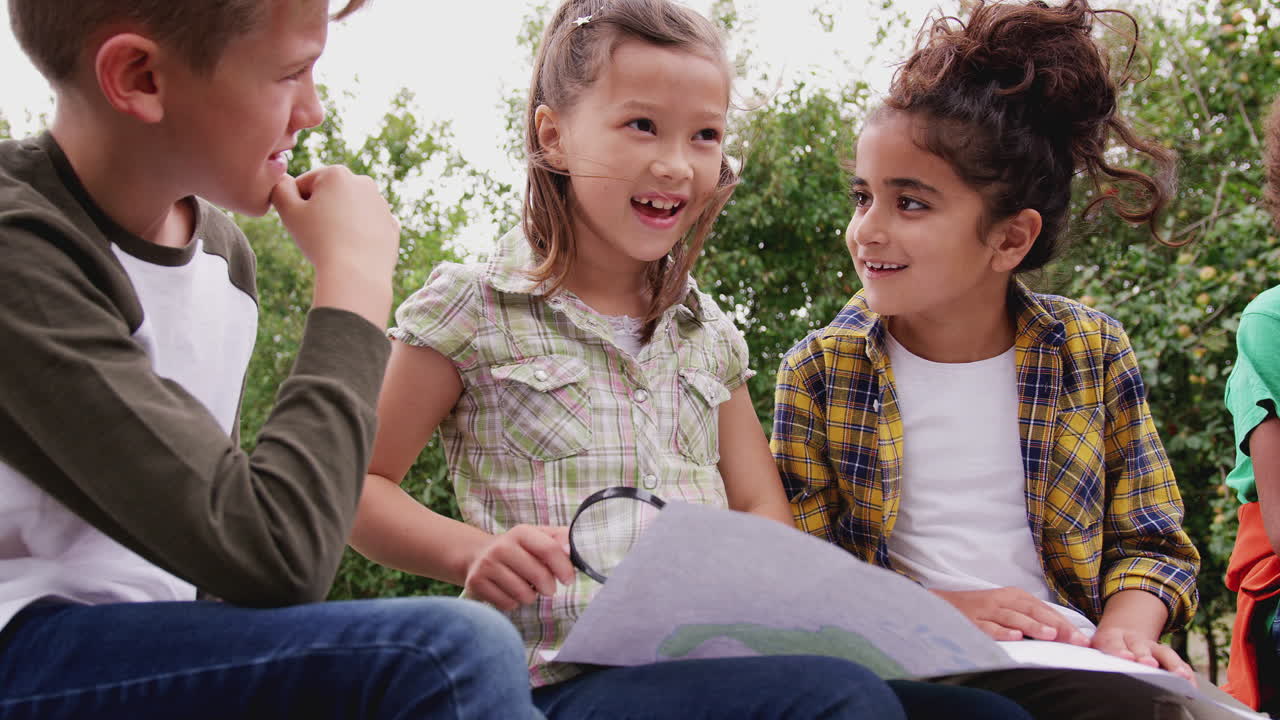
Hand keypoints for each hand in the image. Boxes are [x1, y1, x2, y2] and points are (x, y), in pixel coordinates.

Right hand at [271, 166, 399, 324]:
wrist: (356, 274)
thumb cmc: (319, 241)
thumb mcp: (288, 212)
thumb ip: (279, 188)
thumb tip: (282, 178)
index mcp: (337, 173)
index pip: (304, 185)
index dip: (297, 206)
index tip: (303, 224)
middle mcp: (364, 182)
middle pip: (329, 196)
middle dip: (320, 211)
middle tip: (319, 235)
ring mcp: (381, 204)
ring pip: (349, 212)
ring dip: (339, 223)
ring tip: (336, 243)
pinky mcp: (392, 225)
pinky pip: (366, 228)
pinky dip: (358, 236)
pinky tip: (353, 250)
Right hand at [464, 525, 573, 611]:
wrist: (479, 555)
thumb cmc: (520, 549)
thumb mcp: (540, 537)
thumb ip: (561, 539)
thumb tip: (573, 549)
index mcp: (521, 532)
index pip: (549, 549)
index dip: (564, 568)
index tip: (569, 580)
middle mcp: (501, 546)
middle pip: (538, 575)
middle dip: (549, 587)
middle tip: (548, 588)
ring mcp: (487, 565)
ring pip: (523, 594)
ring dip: (531, 596)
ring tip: (526, 587)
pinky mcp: (476, 583)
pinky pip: (507, 604)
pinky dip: (514, 603)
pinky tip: (510, 592)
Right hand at [932, 587, 1090, 644]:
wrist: (941, 605)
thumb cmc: (980, 609)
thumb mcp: (1006, 608)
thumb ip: (1029, 618)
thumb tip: (1060, 634)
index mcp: (1014, 596)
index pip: (1045, 610)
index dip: (1065, 624)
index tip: (1083, 640)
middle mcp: (1002, 600)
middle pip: (1033, 611)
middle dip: (1056, 626)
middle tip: (1076, 640)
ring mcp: (986, 610)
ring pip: (1013, 618)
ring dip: (1033, 626)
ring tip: (1051, 635)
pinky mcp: (970, 621)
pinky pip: (987, 627)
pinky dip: (1001, 631)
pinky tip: (1015, 637)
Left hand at [1090, 628, 1195, 683]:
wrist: (1121, 632)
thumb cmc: (1106, 648)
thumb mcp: (1095, 649)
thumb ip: (1093, 658)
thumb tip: (1081, 675)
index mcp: (1110, 638)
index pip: (1113, 643)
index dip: (1119, 650)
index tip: (1126, 657)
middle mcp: (1133, 641)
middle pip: (1140, 647)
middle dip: (1144, 655)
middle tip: (1148, 663)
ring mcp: (1152, 647)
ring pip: (1164, 652)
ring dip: (1172, 665)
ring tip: (1180, 676)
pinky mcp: (1166, 655)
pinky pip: (1179, 663)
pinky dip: (1186, 674)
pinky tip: (1192, 686)